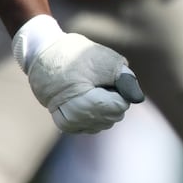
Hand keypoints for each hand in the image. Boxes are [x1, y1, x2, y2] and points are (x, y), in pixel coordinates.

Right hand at [13, 18, 143, 133]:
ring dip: (105, 109)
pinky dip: (96, 116)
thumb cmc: (78, 55)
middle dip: (113, 100)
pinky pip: (90, 128)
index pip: (119, 107)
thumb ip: (126, 80)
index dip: (120, 92)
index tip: (106, 79)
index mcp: (81, 99)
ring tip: (91, 91)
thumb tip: (138, 99)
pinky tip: (91, 102)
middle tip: (98, 83)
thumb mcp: (107, 61)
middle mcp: (72, 116)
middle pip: (112, 117)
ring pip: (103, 125)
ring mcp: (67, 122)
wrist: (45, 55)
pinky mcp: (64, 123)